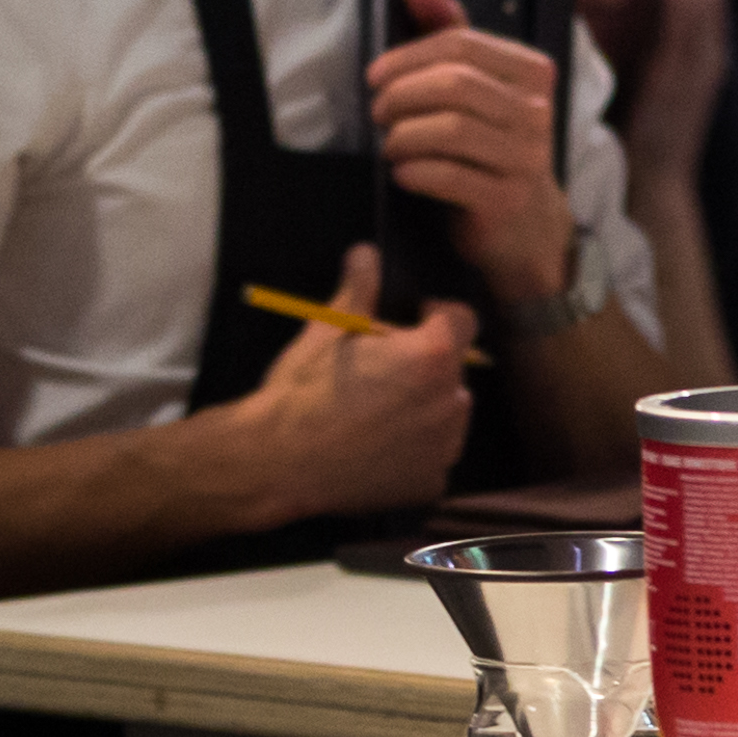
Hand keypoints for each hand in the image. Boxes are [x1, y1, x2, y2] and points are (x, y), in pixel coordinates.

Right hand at [224, 243, 473, 519]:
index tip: (410, 323)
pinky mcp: (431, 484)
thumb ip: (359, 290)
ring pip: (446, 415)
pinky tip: (376, 452)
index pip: (462, 319)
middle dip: (424, 368)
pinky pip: (433, 459)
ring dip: (424, 410)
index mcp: (433, 356)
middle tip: (380, 377)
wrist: (275, 461)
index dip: (436, 317)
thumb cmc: (301, 391)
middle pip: (452, 370)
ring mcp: (445, 448)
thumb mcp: (327, 332)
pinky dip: (413, 455)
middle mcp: (452, 400)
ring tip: (375, 416)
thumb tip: (367, 252)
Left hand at [371, 0, 578, 307]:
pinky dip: (415, 171)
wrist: (526, 228)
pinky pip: (450, 175)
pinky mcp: (508, 197)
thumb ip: (448, 35)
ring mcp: (527, 155)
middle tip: (377, 112)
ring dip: (403, 135)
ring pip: (450, 129)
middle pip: (456, 84)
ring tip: (390, 144)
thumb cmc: (490, 147)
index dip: (408, 56)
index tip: (375, 76)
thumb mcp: (476, 88)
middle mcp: (538, 109)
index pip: (463, 45)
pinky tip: (403, 173)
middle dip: (402, 95)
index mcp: (533, 71)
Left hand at [612, 0, 729, 191]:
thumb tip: (597, 15)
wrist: (650, 186)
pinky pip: (695, 17)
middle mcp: (708, 59)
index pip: (700, 3)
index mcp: (694, 63)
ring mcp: (704, 65)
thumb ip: (625, 53)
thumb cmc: (629, 141)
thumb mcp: (631, 87)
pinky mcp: (694, 71)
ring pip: (707, 0)